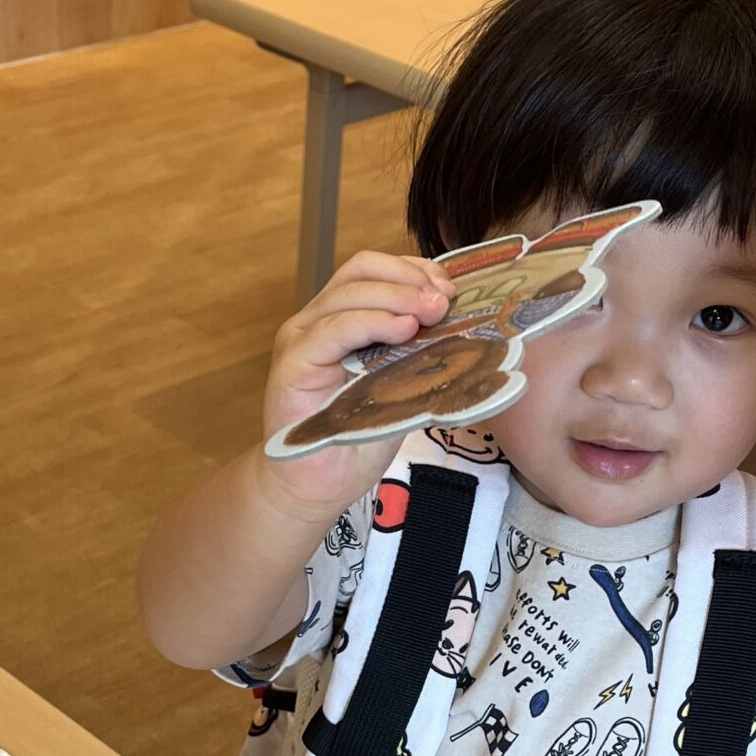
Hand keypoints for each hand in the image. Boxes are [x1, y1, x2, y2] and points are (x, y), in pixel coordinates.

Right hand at [259, 250, 453, 522]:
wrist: (316, 486)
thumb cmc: (355, 439)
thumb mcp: (399, 387)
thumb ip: (418, 355)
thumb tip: (463, 332)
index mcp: (341, 319)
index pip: (374, 271)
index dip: (413, 270)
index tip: (449, 289)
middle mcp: (317, 321)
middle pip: (360, 270)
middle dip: (408, 278)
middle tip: (444, 300)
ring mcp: (302, 339)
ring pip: (348, 294)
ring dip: (396, 296)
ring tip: (431, 312)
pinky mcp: (293, 363)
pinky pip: (332, 330)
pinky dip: (370, 323)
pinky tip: (401, 330)